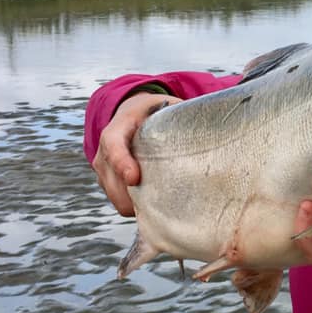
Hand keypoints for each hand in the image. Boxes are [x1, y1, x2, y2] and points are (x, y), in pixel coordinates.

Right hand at [93, 92, 182, 216]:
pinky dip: (137, 206)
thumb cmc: (152, 112)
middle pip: (112, 179)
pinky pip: (120, 202)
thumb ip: (179, 115)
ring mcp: (104, 170)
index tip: (135, 178)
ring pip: (116, 196)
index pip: (113, 145)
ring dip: (137, 203)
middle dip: (134, 194)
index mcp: (118, 127)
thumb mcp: (165, 106)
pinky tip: (158, 203)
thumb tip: (207, 129)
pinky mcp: (108, 183)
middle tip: (165, 202)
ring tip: (165, 204)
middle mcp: (105, 150)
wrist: (132, 115)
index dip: (121, 163)